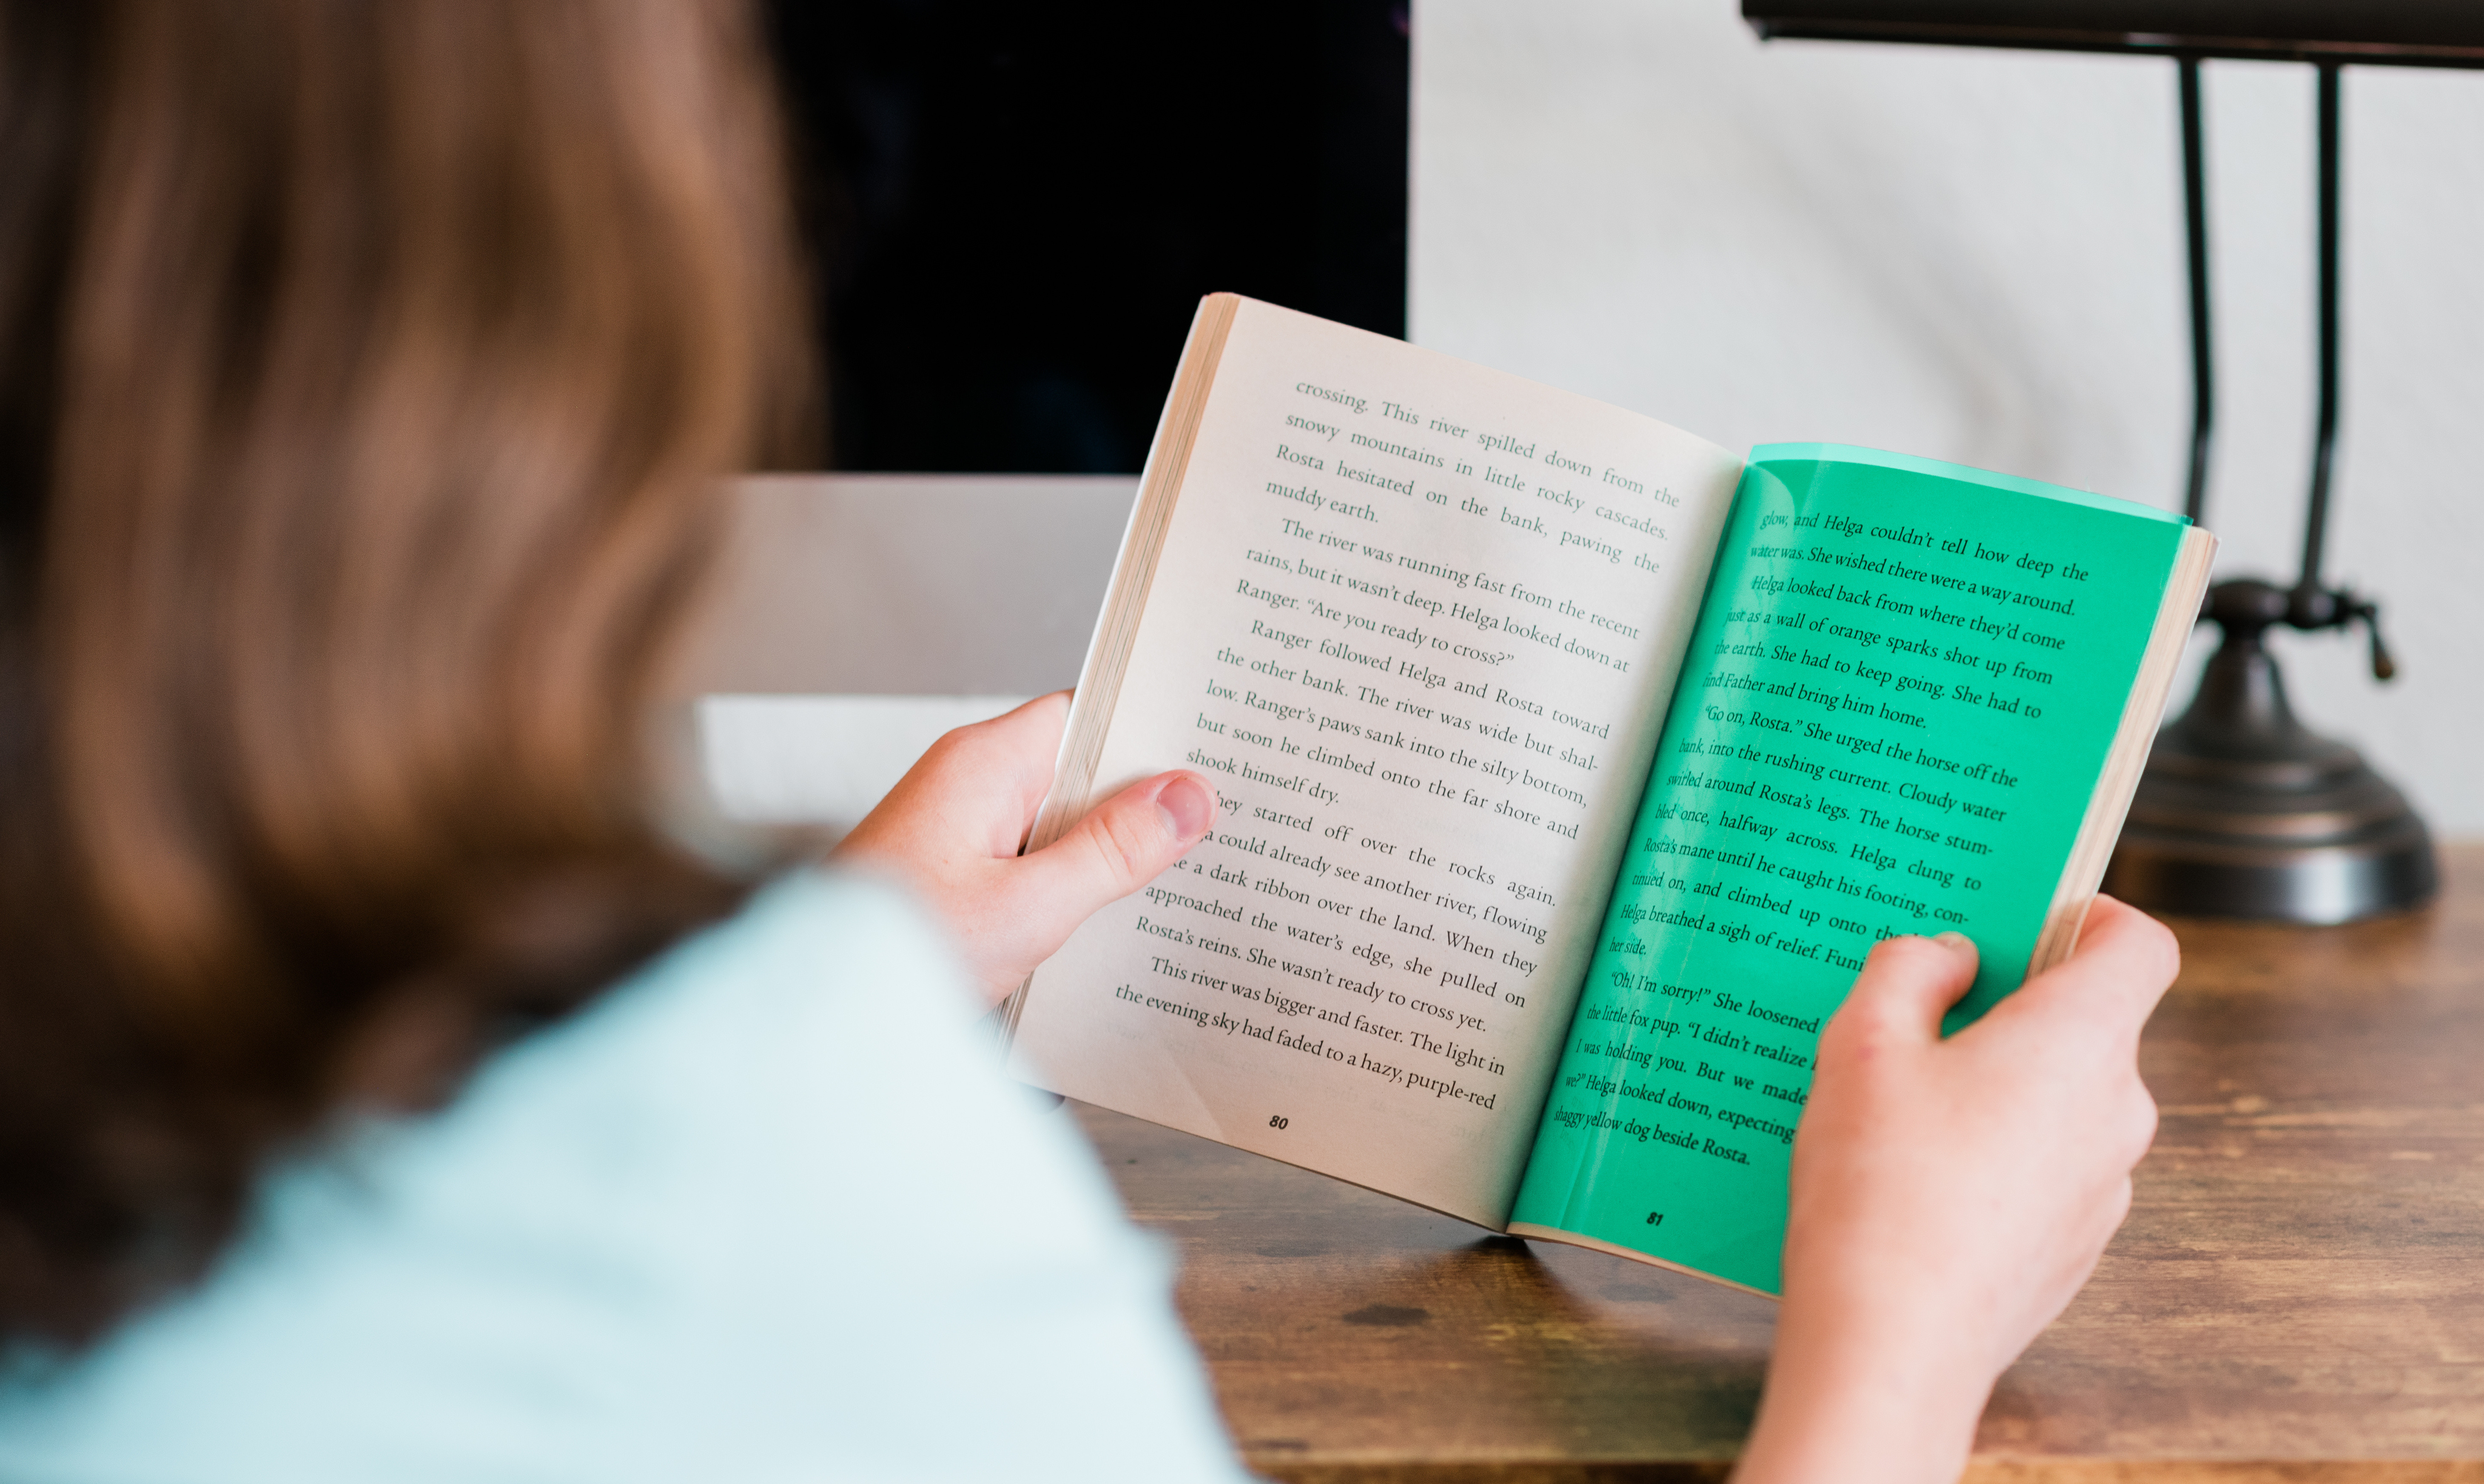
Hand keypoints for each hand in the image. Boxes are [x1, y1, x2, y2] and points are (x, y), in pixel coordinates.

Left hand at [833, 692, 1218, 1005]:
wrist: (812, 1023)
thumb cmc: (900, 953)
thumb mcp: (1028, 907)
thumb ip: (1113, 851)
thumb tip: (1190, 795)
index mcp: (984, 765)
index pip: (1088, 712)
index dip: (1153, 728)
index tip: (1218, 749)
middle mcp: (972, 785)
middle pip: (1082, 770)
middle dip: (1147, 800)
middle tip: (1228, 822)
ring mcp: (963, 832)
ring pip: (1064, 823)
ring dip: (1114, 851)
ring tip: (1190, 874)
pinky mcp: (960, 878)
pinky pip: (1037, 862)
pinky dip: (1077, 885)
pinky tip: (1119, 920)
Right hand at [1733, 897, 2177, 1483]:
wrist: (1892, 1345)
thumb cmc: (1880, 1191)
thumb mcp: (1861, 1044)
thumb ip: (1907, 971)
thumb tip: (1945, 956)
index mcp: (2079, 1041)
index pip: (2138, 943)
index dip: (2091, 913)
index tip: (2028, 914)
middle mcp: (2115, 1111)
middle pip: (2087, 1023)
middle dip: (2009, 1005)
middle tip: (1920, 1007)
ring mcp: (2102, 1187)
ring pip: (2060, 1101)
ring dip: (1994, 1085)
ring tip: (1897, 1099)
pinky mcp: (2073, 1245)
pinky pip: (2043, 1168)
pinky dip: (1992, 1153)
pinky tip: (1912, 1172)